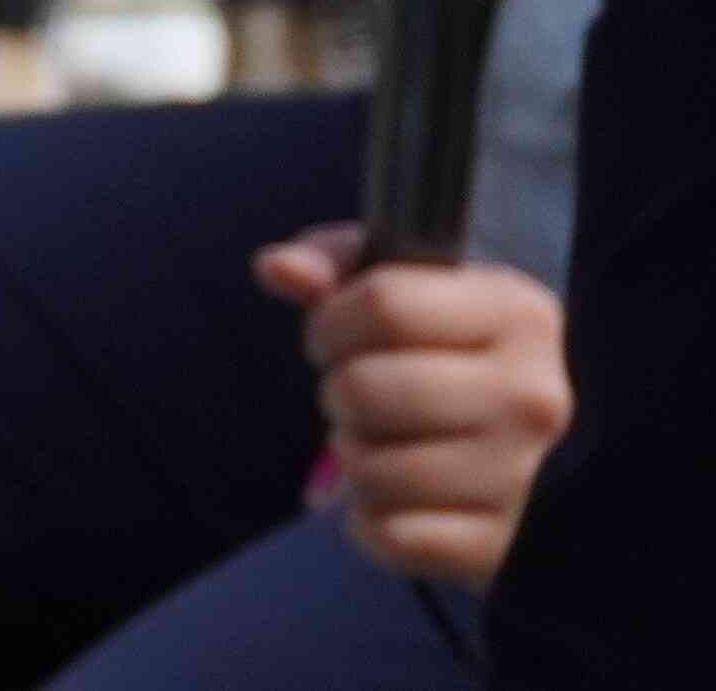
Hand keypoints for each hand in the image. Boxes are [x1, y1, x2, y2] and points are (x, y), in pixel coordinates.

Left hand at [258, 227, 571, 586]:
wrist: (524, 452)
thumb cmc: (444, 352)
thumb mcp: (403, 287)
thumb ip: (335, 264)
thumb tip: (276, 269)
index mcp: (518, 315)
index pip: (385, 303)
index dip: (332, 320)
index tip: (335, 337)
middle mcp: (534, 398)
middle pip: (366, 388)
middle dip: (338, 390)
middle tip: (358, 396)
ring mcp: (525, 478)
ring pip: (370, 469)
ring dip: (353, 456)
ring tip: (385, 443)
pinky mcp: (500, 547)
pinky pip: (390, 536)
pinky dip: (370, 520)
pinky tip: (399, 499)